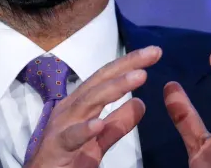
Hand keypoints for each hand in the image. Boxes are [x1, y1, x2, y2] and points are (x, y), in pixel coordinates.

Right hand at [25, 46, 161, 167]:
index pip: (107, 79)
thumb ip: (118, 123)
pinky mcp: (56, 147)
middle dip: (126, 65)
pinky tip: (98, 124)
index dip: (129, 64)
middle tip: (152, 53)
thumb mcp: (98, 141)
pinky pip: (71, 137)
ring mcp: (62, 126)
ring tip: (138, 77)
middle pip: (100, 81)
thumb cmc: (65, 159)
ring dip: (114, 88)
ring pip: (88, 102)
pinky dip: (85, 129)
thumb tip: (140, 103)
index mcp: (80, 104)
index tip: (154, 53)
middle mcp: (70, 108)